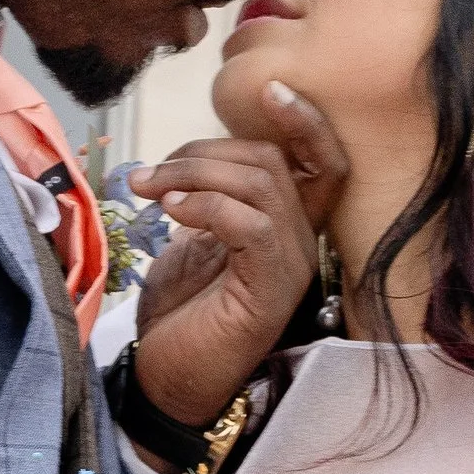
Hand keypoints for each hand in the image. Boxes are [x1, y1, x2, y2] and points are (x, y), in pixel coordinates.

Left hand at [125, 86, 347, 433]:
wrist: (167, 384)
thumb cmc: (180, 317)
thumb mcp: (195, 242)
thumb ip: (212, 199)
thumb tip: (194, 158)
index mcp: (287, 230)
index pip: (324, 163)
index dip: (305, 121)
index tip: (270, 88)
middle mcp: (301, 246)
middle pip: (274, 162)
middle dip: (205, 151)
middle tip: (150, 172)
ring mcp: (289, 269)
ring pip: (260, 185)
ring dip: (193, 174)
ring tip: (148, 188)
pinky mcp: (268, 291)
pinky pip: (250, 223)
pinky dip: (207, 206)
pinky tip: (171, 213)